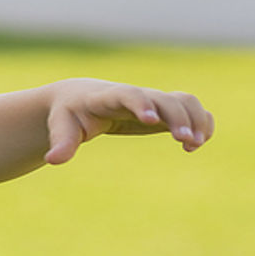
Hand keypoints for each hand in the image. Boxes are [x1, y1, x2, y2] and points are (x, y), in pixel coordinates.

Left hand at [44, 78, 213, 164]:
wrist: (80, 98)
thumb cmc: (69, 113)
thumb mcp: (61, 127)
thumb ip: (61, 142)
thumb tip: (53, 161)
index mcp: (107, 97)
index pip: (128, 94)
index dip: (141, 104)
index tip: (152, 121)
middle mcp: (135, 96)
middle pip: (163, 99)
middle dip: (177, 117)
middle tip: (184, 141)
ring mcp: (152, 101)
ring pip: (184, 101)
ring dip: (196, 120)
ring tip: (193, 145)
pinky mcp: (163, 111)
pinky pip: (191, 109)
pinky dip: (201, 122)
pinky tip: (198, 143)